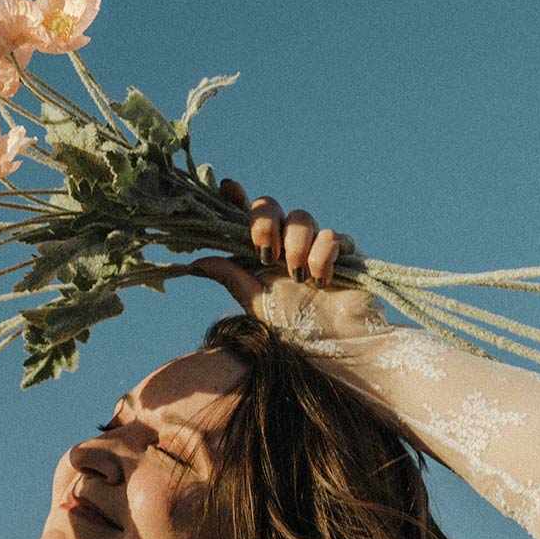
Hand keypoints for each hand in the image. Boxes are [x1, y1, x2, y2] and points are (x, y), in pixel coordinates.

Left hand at [189, 179, 378, 337]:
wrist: (334, 350)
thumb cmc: (297, 331)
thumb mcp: (257, 303)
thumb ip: (232, 278)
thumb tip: (194, 263)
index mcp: (264, 252)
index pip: (247, 216)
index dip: (236, 198)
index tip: (227, 188)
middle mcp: (287, 243)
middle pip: (271, 206)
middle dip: (264, 223)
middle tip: (266, 254)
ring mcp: (316, 245)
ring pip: (301, 217)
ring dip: (295, 246)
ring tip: (298, 278)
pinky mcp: (345, 252)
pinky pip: (331, 236)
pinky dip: (322, 256)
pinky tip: (320, 281)